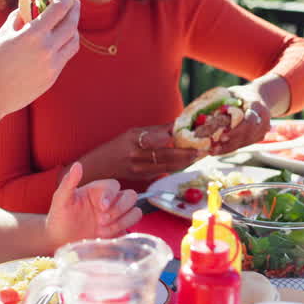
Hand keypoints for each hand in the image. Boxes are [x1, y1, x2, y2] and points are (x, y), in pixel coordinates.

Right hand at [0, 0, 79, 120]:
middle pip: (71, 24)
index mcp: (33, 35)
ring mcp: (52, 65)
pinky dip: (66, 44)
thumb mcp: (3, 34)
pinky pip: (65, 56)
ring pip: (73, 41)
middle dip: (74, 9)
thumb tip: (30, 3)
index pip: (58, 8)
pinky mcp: (52, 77)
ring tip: (68, 20)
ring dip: (73, 28)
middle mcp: (47, 49)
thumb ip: (20, 17)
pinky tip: (60, 39)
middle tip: (74, 0)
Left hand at [45, 162, 142, 246]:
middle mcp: (110, 202)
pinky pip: (132, 227)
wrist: (59, 240)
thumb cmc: (59, 217)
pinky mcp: (119, 231)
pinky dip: (122, 231)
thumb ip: (68, 182)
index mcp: (98, 191)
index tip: (101, 207)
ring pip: (135, 211)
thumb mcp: (60, 200)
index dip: (110, 195)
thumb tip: (77, 165)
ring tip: (101, 230)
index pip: (114, 185)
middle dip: (120, 208)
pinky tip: (105, 236)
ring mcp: (116, 217)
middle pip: (131, 196)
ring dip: (122, 221)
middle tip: (101, 219)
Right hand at [79, 125, 201, 182]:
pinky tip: (187, 162)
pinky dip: (177, 166)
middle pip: (167, 155)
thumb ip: (155, 131)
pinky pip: (165, 171)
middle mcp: (137, 156)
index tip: (192, 134)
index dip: (178, 137)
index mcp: (134, 140)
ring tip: (199, 155)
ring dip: (185, 161)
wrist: (100, 167)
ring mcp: (140, 170)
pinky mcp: (144, 178)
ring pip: (169, 166)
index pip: (160, 138)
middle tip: (203, 149)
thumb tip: (177, 124)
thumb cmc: (117, 146)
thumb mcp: (133, 133)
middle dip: (187, 153)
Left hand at [206, 85, 271, 155]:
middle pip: (248, 134)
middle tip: (213, 148)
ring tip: (212, 151)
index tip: (222, 136)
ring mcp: (263, 128)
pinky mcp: (259, 136)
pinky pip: (245, 144)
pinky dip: (232, 147)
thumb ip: (223, 101)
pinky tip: (219, 150)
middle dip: (230, 142)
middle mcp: (263, 118)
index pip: (249, 121)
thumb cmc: (240, 94)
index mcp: (257, 105)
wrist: (258, 96)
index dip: (236, 131)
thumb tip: (206, 114)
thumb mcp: (231, 93)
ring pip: (246, 141)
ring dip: (229, 148)